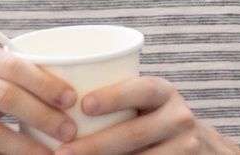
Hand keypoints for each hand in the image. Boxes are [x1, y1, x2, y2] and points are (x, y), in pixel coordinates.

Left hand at [54, 75, 239, 154]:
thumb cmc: (147, 121)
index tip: (84, 105)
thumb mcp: (142, 104)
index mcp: (164, 93)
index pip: (143, 90)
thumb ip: (113, 102)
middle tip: (61, 152)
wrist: (191, 146)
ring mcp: (182, 146)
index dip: (115, 96)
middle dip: (95, 145)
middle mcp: (178, 118)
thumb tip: (48, 98)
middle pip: (134, 134)